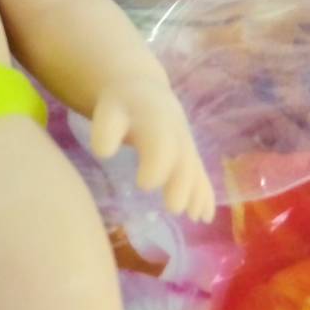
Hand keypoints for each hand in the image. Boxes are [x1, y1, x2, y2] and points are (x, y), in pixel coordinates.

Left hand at [90, 77, 215, 222]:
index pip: (160, 141)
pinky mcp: (190, 156)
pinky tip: (204, 217)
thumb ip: (106, 130)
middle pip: (182, 158)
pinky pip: (200, 175)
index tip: (144, 185)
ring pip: (194, 169)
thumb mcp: (109, 112)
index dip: (156, 163)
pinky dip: (205, 194)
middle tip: (173, 208)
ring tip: (193, 217)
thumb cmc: (121, 107)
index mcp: (155, 119)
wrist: (145, 92)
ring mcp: (187, 145)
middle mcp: (177, 133)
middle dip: (181, 184)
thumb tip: (104, 152)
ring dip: (196, 193)